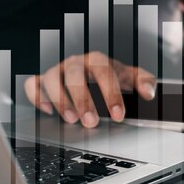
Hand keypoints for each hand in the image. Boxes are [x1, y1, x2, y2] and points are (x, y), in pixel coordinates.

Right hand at [25, 51, 155, 127]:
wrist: (95, 74)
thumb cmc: (113, 78)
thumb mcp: (131, 78)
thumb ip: (144, 81)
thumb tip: (149, 92)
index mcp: (99, 61)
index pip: (105, 72)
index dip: (111, 94)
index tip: (119, 115)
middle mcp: (77, 63)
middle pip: (76, 75)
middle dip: (83, 100)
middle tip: (91, 122)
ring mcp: (59, 71)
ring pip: (52, 78)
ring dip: (60, 99)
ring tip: (71, 119)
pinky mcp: (44, 81)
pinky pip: (33, 84)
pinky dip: (37, 96)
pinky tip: (47, 111)